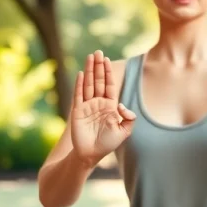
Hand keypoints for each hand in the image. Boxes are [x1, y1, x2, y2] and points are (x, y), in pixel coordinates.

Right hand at [69, 51, 134, 165]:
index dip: (108, 72)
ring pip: (88, 84)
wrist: (91, 154)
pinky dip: (79, 84)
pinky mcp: (77, 111)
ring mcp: (87, 106)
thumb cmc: (108, 144)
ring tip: (89, 57)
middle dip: (98, 66)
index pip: (109, 85)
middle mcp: (97, 103)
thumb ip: (129, 118)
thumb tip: (121, 105)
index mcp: (109, 105)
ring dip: (89, 70)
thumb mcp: (125, 131)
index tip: (107, 59)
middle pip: (98, 80)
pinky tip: (81, 73)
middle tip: (97, 52)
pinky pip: (78, 95)